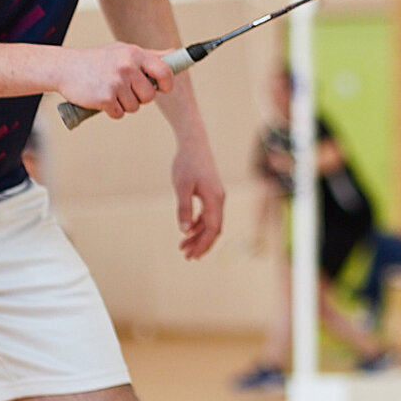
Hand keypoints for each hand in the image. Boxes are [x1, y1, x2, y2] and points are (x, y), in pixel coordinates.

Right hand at [57, 43, 176, 119]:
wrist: (64, 67)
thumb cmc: (97, 59)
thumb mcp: (123, 50)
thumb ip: (149, 55)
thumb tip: (174, 52)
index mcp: (135, 54)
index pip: (165, 71)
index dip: (167, 84)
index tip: (163, 88)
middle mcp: (127, 67)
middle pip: (149, 95)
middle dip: (140, 97)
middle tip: (126, 90)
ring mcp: (116, 83)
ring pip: (134, 107)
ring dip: (124, 104)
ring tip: (111, 92)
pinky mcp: (104, 98)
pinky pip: (119, 113)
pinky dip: (111, 111)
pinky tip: (102, 99)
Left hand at [170, 139, 226, 259]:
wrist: (194, 143)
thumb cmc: (186, 164)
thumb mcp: (181, 187)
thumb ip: (184, 209)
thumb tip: (184, 231)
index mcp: (215, 199)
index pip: (213, 228)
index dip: (203, 244)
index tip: (192, 256)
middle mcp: (219, 199)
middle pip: (214, 228)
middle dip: (201, 244)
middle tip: (187, 257)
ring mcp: (216, 195)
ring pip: (211, 222)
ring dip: (199, 235)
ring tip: (183, 247)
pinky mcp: (211, 192)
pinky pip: (208, 214)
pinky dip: (199, 224)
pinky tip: (188, 230)